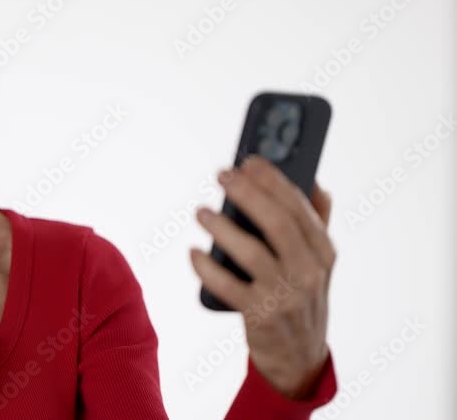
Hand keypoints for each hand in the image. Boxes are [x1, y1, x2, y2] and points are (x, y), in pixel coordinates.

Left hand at [190, 155, 334, 399]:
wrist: (299, 358)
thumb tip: (316, 184)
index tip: (249, 160)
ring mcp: (286, 295)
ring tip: (201, 212)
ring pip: (253, 253)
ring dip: (223, 228)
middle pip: (278, 224)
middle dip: (248, 194)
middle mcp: (309, 272)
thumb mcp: (318, 264)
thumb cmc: (301, 298)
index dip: (274, 180)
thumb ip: (317, 224)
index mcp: (324, 252)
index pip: (300, 207)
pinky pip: (229, 287)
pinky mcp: (261, 315)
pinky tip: (194, 253)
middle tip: (222, 175)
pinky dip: (208, 269)